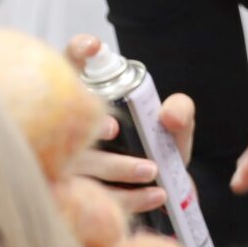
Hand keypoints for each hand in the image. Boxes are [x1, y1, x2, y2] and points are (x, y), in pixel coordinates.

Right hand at [64, 35, 193, 215]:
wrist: (159, 193)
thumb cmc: (157, 147)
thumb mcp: (173, 125)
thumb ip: (180, 110)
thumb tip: (169, 117)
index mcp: (88, 100)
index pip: (69, 66)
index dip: (76, 52)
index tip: (93, 47)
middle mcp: (68, 129)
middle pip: (67, 120)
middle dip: (89, 122)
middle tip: (113, 127)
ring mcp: (68, 165)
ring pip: (80, 166)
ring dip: (116, 167)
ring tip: (152, 170)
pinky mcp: (78, 199)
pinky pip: (98, 199)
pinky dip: (130, 197)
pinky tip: (157, 194)